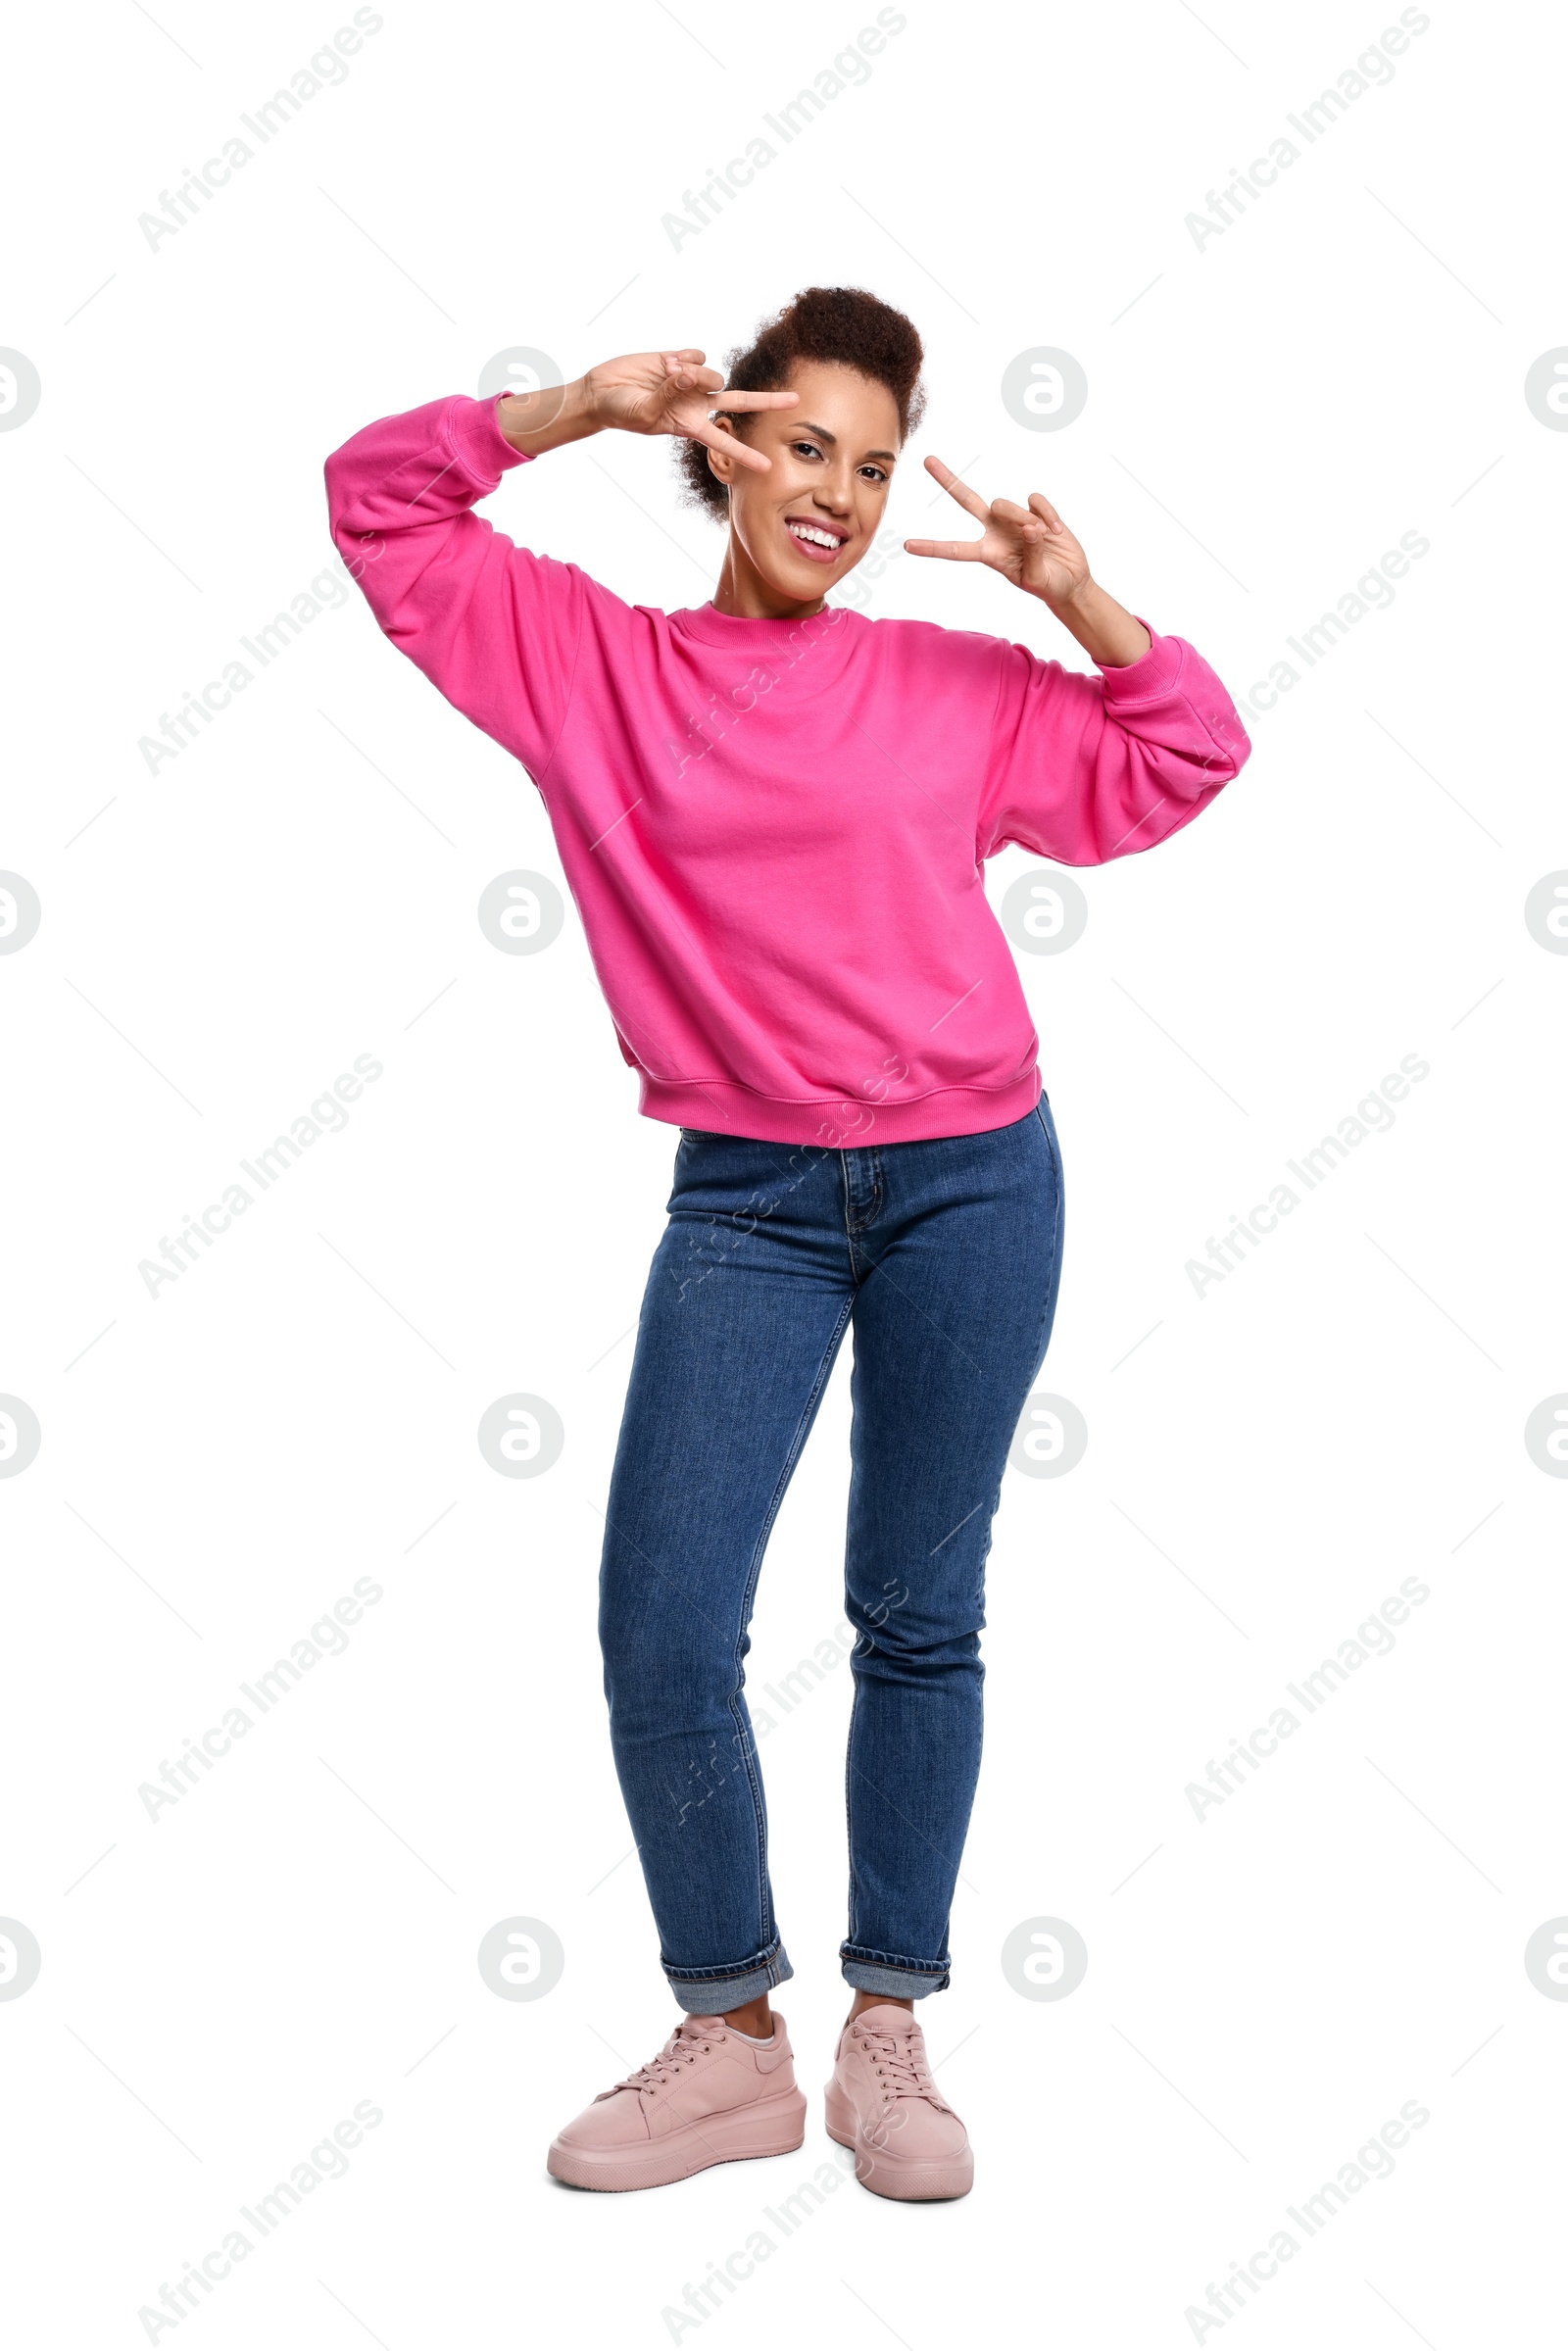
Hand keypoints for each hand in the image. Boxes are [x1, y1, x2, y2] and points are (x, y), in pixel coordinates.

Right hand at [583, 348, 796, 469]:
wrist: (603, 392)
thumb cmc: (621, 412)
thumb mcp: (646, 412)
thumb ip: (670, 394)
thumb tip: (690, 373)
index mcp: (690, 426)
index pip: (724, 441)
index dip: (745, 454)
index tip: (767, 467)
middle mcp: (697, 404)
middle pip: (740, 402)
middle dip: (767, 401)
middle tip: (796, 400)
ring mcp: (692, 381)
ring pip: (712, 373)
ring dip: (692, 374)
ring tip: (667, 376)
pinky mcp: (682, 359)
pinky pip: (697, 354)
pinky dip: (684, 358)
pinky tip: (667, 364)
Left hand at [904, 456, 1150, 666]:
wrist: (1070, 580)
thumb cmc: (1048, 585)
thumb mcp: (1035, 578)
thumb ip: (1031, 552)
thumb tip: (1031, 526)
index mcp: (988, 553)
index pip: (955, 550)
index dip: (932, 547)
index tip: (907, 546)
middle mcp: (995, 531)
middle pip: (967, 500)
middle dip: (948, 480)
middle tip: (926, 460)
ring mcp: (1014, 518)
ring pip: (1006, 503)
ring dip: (1023, 518)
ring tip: (1043, 536)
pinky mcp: (1036, 509)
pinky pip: (1034, 499)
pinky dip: (1047, 513)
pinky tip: (1055, 530)